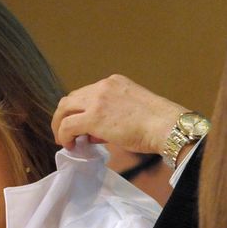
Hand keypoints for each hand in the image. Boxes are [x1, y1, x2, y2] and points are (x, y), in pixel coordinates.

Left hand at [52, 74, 186, 152]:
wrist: (166, 126)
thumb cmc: (156, 124)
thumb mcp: (131, 111)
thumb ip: (110, 117)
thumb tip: (93, 133)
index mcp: (113, 82)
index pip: (86, 94)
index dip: (78, 111)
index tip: (80, 126)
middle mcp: (102, 86)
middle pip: (71, 99)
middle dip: (64, 116)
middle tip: (65, 133)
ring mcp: (97, 100)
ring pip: (64, 109)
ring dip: (60, 125)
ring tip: (64, 141)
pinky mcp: (93, 117)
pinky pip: (67, 126)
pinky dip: (64, 135)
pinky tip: (69, 145)